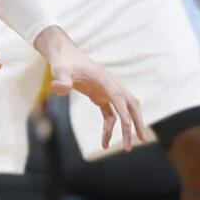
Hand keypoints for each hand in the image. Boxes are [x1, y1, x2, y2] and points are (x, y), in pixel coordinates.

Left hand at [35, 26, 146, 150]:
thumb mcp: (59, 70)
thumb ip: (61, 80)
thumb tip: (57, 88)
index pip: (118, 96)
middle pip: (130, 104)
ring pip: (124, 110)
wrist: (62, 53)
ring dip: (127, 127)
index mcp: (103, 77)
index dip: (124, 111)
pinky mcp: (100, 95)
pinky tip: (104, 142)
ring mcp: (106, 90)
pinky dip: (110, 127)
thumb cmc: (62, 61)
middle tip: (141, 140)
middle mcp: (109, 84)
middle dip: (137, 121)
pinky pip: (110, 113)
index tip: (128, 127)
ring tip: (126, 147)